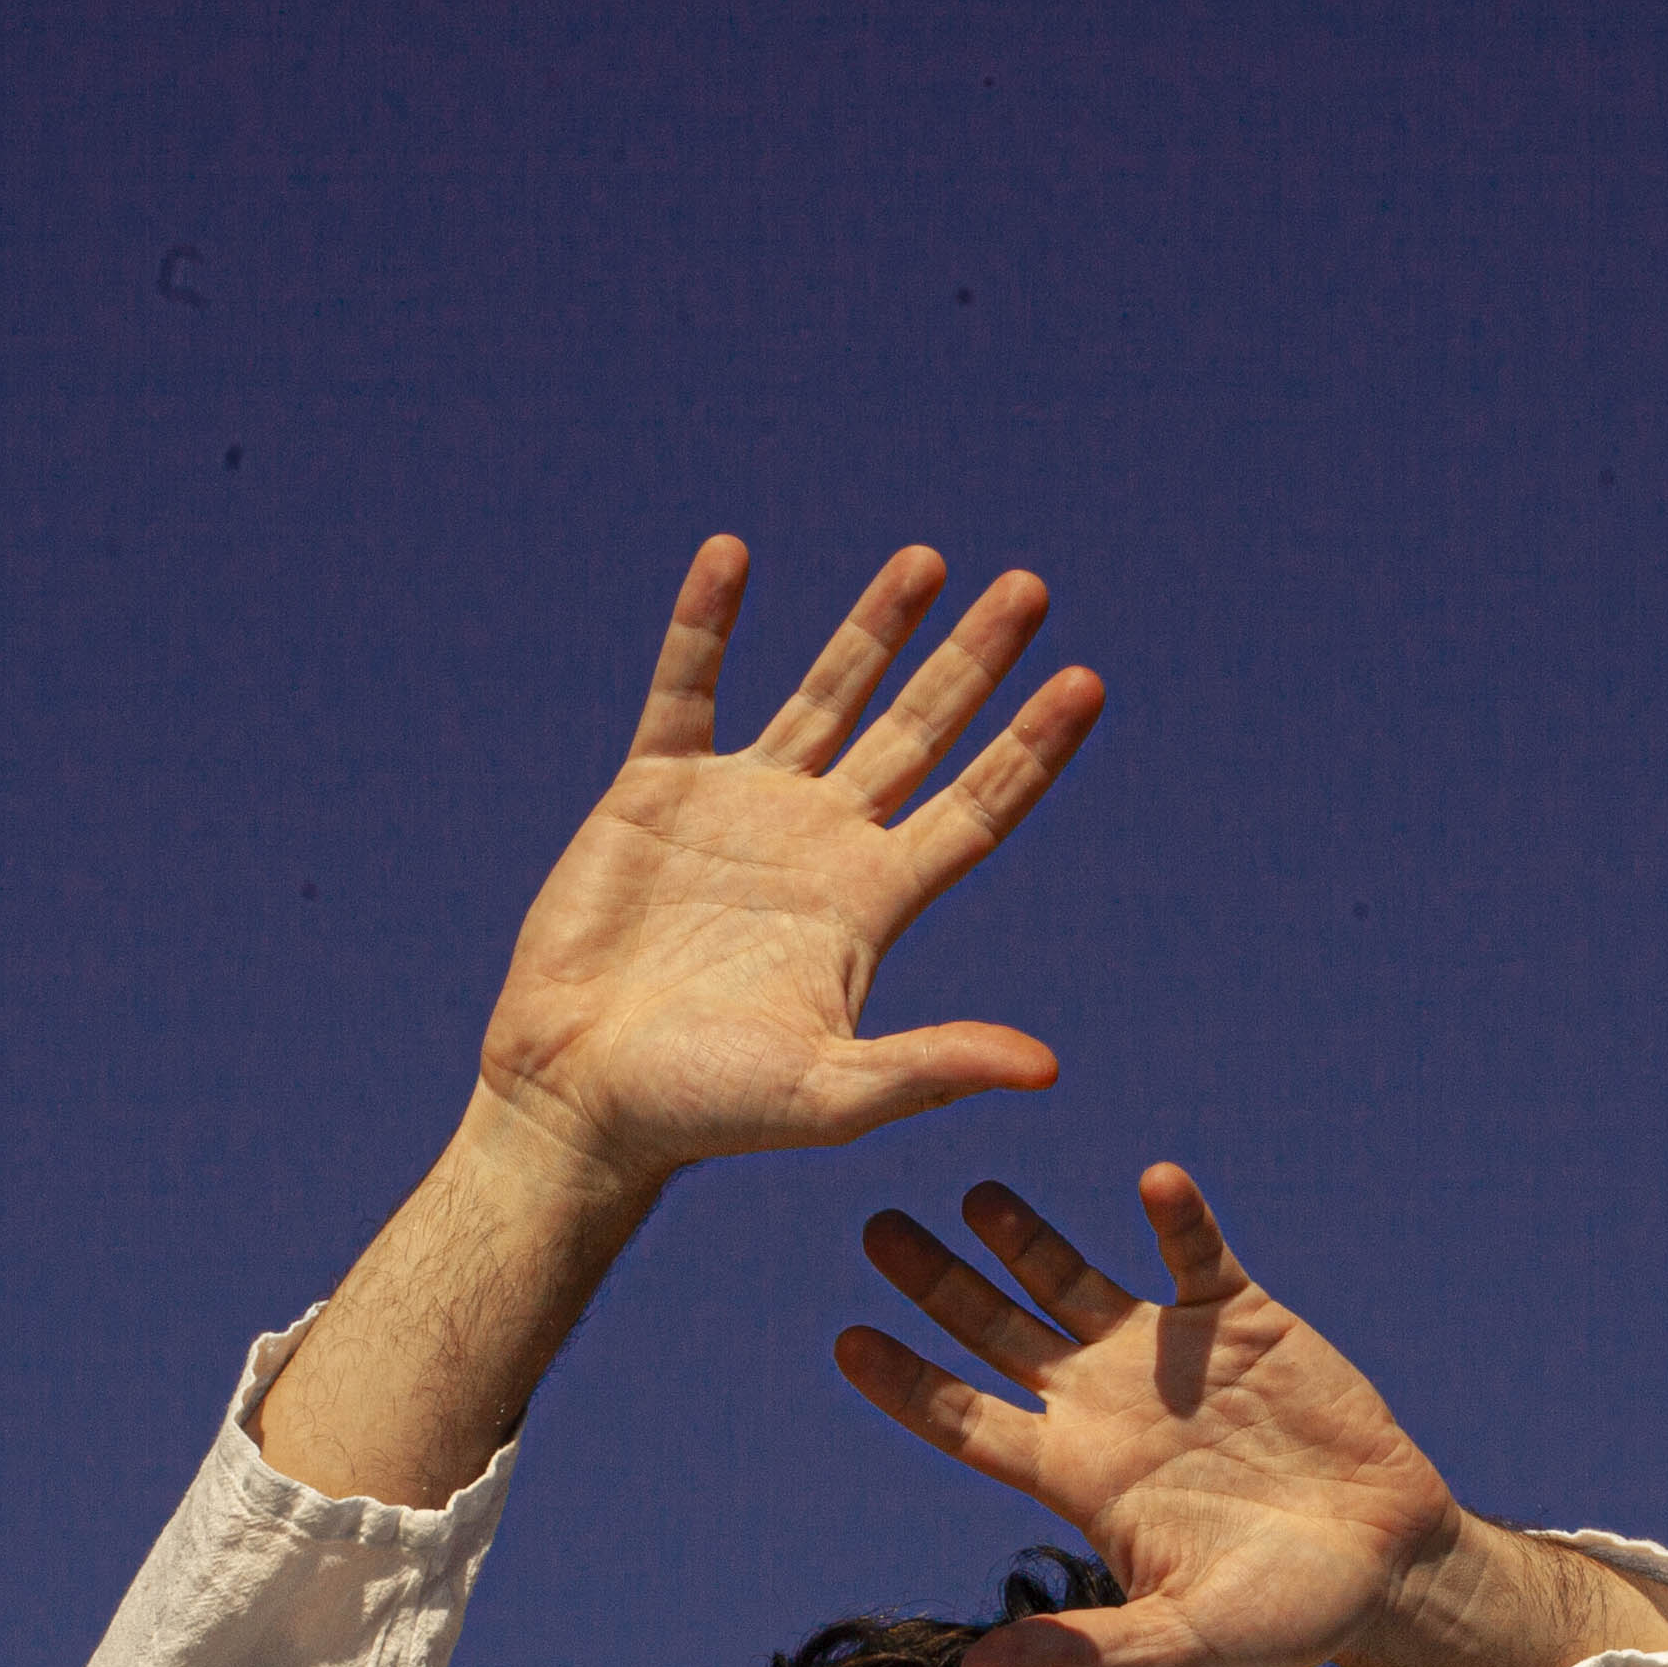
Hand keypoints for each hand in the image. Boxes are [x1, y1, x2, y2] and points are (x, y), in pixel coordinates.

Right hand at [475, 538, 1107, 1199]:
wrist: (580, 1099)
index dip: (1031, 747)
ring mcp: (740, 808)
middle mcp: (820, 842)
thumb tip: (1047, 1067)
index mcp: (872, 902)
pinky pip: (686, 686)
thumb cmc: (706, 1112)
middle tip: (1030, 588)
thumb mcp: (834, 1094)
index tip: (1087, 681)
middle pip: (920, 731)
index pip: (977, 806)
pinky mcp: (654, 791)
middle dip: (973, 662)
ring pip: (825, 694)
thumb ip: (933, 1067)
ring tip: (926, 559)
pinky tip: (731, 554)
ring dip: (872, 627)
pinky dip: (706, 621)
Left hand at [834, 1167, 1469, 1666]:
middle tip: (878, 1229)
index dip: (907, 1383)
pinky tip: (1157, 1183)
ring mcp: (1168, 1355)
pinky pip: (1196, 1253)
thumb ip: (1082, 1652)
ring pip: (1073, 1277)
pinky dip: (1179, 1217)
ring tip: (975, 1192)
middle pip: (997, 1332)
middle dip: (938, 1282)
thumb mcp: (1179, 1644)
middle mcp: (1105, 1405)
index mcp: (1077, 1476)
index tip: (847, 1339)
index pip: (967, 1421)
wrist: (1388, 1565)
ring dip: (1025, 1235)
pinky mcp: (1241, 1319)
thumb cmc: (1281, 1617)